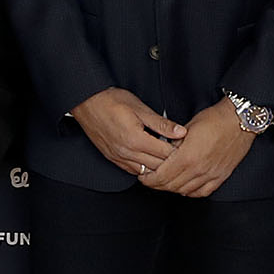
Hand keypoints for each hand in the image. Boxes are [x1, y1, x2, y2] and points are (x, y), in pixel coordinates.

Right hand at [70, 87, 184, 178]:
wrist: (86, 102)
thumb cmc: (111, 101)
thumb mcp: (140, 108)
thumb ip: (161, 123)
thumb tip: (181, 132)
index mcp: (136, 140)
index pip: (165, 154)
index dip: (179, 151)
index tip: (187, 146)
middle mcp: (126, 152)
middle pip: (157, 166)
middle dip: (171, 161)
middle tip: (182, 153)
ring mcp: (118, 157)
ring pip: (145, 172)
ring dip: (157, 166)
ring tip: (168, 157)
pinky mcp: (112, 158)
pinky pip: (132, 171)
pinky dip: (144, 168)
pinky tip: (150, 160)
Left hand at [136, 97, 256, 198]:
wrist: (238, 121)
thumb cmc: (213, 120)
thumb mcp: (185, 129)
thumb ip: (172, 144)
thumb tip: (162, 153)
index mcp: (187, 158)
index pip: (161, 177)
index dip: (149, 179)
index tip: (143, 176)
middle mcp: (199, 170)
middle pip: (171, 186)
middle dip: (157, 185)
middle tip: (150, 180)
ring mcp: (211, 175)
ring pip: (185, 191)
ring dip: (172, 188)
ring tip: (165, 182)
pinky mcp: (221, 176)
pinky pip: (202, 192)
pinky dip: (190, 192)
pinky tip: (185, 187)